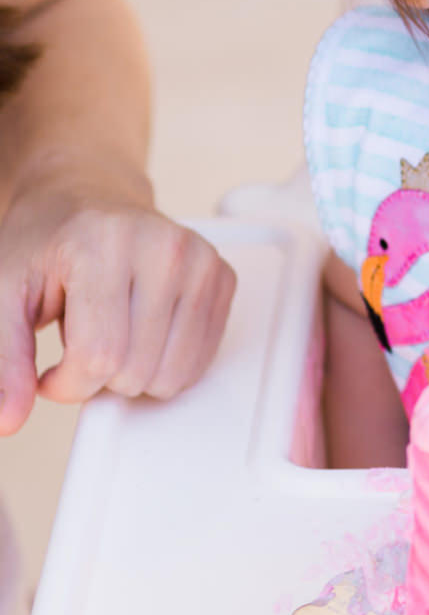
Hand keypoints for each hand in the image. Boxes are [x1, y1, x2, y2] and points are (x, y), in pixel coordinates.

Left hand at [0, 169, 235, 435]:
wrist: (87, 196)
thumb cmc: (48, 243)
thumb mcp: (5, 295)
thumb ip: (4, 358)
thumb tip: (7, 419)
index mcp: (105, 244)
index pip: (98, 357)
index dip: (66, 385)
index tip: (51, 372)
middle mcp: (162, 247)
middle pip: (136, 371)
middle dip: (100, 379)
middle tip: (83, 343)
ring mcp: (199, 260)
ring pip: (173, 375)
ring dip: (135, 375)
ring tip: (114, 336)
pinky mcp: (221, 276)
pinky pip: (200, 362)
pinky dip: (167, 366)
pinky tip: (144, 336)